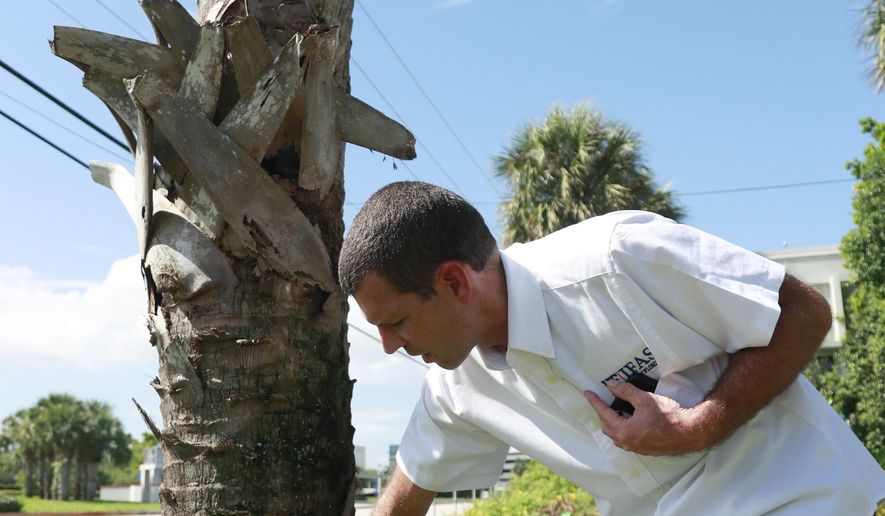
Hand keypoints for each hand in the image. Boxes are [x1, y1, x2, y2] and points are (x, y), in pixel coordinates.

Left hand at [584, 381, 713, 455]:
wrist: (690, 432)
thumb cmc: (668, 416)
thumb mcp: (644, 399)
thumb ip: (625, 391)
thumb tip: (611, 385)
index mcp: (624, 431)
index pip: (603, 413)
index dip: (595, 401)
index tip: (588, 393)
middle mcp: (627, 443)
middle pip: (607, 427)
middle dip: (603, 413)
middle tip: (603, 400)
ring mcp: (636, 448)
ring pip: (616, 435)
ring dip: (613, 422)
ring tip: (616, 409)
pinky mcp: (645, 449)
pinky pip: (627, 439)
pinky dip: (623, 428)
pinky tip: (630, 420)